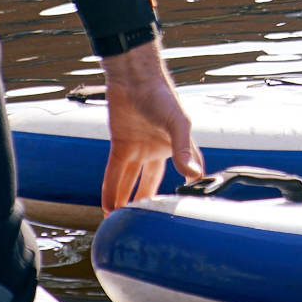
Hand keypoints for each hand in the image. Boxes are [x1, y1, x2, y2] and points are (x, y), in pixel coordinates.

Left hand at [100, 37, 204, 210]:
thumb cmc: (162, 95)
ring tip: (122, 221)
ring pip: (131, 180)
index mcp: (176, 146)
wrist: (134, 78)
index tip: (185, 211)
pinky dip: (111, 188)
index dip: (186, 190)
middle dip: (149, 201)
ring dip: (126, 200)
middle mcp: (157, 149)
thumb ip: (184, 150)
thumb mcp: (177, 123)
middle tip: (147, 224)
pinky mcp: (120, 145)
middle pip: (152, 182)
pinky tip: (108, 205)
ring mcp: (138, 148)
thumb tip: (194, 175)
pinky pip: (114, 172)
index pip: (185, 172)